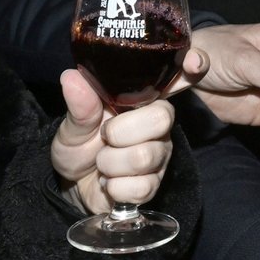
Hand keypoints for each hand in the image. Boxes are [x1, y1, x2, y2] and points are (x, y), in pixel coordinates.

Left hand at [51, 69, 173, 214]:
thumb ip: (80, 104)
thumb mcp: (73, 124)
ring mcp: (161, 155)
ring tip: (102, 163)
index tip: (178, 74)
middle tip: (104, 138)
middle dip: (119, 133)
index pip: (177, 82)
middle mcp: (161, 126)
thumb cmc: (79, 146)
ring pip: (143, 157)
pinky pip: (140, 187)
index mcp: (146, 102)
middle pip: (160, 119)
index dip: (187, 72)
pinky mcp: (155, 184)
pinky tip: (110, 182)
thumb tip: (72, 77)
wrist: (73, 186)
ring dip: (109, 163)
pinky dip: (114, 187)